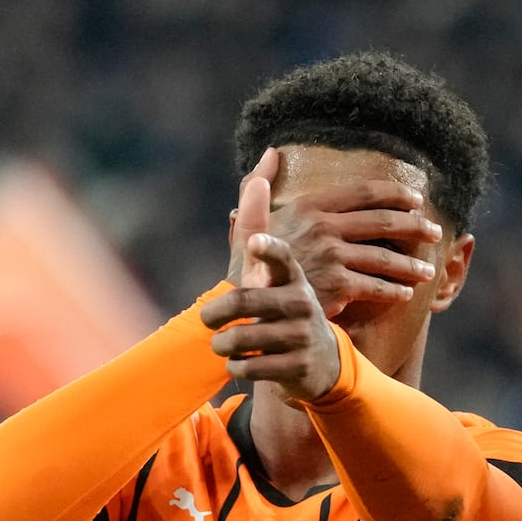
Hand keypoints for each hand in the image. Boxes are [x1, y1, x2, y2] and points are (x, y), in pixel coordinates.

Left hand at [205, 171, 339, 400]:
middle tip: (205, 320)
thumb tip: (271, 152)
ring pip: (244, 339)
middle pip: (246, 303)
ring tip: (222, 345)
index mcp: (293, 276)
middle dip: (218, 314)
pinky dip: (236, 368)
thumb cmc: (284, 303)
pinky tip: (240, 365)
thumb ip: (260, 213)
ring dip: (224, 344)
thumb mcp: (272, 264)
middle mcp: (302, 303)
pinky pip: (250, 367)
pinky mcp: (298, 368)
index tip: (256, 243)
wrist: (316, 362)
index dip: (269, 250)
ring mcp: (302, 337)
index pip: (281, 258)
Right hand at [228, 148, 443, 317]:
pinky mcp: (337, 286)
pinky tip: (406, 294)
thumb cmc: (250, 264)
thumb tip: (272, 152)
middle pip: (384, 222)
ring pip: (385, 257)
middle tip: (435, 232)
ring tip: (428, 270)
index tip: (417, 199)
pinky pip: (376, 287)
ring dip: (411, 265)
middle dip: (416, 226)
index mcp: (310, 205)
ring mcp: (331, 256)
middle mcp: (323, 226)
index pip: (365, 192)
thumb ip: (260, 184)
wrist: (246, 304)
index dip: (396, 193)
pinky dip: (394, 291)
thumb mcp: (250, 218)